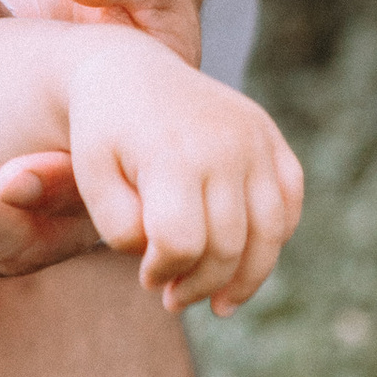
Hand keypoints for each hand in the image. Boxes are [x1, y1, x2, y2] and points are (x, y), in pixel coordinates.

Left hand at [64, 38, 301, 315]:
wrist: (129, 72)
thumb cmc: (102, 136)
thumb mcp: (89, 180)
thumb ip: (120, 227)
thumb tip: (169, 257)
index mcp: (170, 153)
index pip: (181, 244)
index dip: (164, 274)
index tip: (146, 280)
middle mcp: (222, 144)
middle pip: (226, 246)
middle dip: (199, 285)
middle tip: (175, 301)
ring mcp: (254, 138)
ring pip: (268, 233)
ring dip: (245, 280)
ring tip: (220, 304)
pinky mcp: (270, 137)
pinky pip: (287, 204)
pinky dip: (273, 241)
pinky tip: (246, 264)